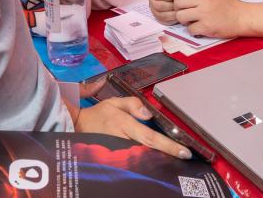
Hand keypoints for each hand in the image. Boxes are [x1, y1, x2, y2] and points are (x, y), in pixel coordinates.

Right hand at [73, 97, 191, 158]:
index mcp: (124, 125)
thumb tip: (148, 113)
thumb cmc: (98, 114)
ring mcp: (119, 152)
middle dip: (167, 154)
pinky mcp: (116, 158)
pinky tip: (158, 160)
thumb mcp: (114, 102)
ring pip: (143, 158)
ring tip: (176, 158)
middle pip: (149, 151)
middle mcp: (123, 140)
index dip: (168, 146)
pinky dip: (147, 160)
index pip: (151, 137)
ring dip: (159, 158)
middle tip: (185, 156)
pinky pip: (135, 160)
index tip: (184, 152)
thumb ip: (132, 104)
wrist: (77, 127)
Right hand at [146, 0, 192, 24]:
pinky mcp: (158, 16)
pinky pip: (163, 20)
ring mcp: (153, 7)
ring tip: (181, 7)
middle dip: (171, 4)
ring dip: (172, 12)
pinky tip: (179, 13)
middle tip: (181, 2)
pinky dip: (172, 18)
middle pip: (158, 5)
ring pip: (160, 14)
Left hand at [170, 0, 247, 38]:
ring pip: (180, 16)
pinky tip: (200, 27)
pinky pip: (190, 29)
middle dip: (178, 8)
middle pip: (177, 2)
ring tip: (192, 20)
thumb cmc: (227, 4)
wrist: (243, 17)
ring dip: (184, 20)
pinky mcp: (207, 27)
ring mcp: (205, 13)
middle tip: (185, 11)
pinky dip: (193, 30)